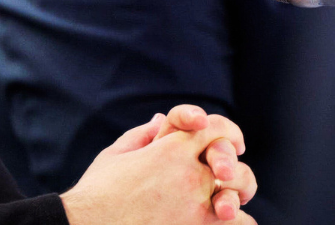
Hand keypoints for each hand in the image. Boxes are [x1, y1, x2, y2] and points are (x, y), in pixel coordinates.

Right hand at [60, 105, 256, 224]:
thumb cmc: (97, 192)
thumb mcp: (116, 155)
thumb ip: (142, 134)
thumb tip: (160, 119)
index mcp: (170, 148)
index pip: (215, 128)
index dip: (228, 131)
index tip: (233, 142)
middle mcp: (188, 173)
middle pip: (231, 162)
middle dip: (232, 166)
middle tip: (227, 175)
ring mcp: (195, 204)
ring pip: (236, 195)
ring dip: (235, 196)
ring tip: (224, 204)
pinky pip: (236, 223)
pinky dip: (235, 222)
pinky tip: (222, 221)